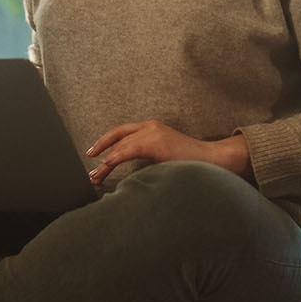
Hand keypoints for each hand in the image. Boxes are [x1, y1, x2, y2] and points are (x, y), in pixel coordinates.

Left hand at [85, 120, 251, 183]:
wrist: (211, 159)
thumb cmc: (190, 162)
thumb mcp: (164, 156)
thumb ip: (148, 156)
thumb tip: (132, 171)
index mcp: (152, 128)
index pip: (122, 132)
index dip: (106, 141)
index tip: (96, 154)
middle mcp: (150, 126)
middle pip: (117, 135)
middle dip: (100, 147)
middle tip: (89, 160)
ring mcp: (153, 133)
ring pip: (121, 145)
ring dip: (106, 161)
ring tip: (96, 174)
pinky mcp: (156, 142)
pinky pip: (129, 149)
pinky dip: (116, 157)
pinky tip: (107, 165)